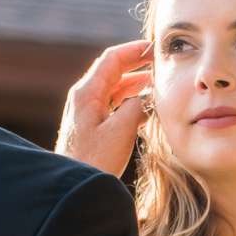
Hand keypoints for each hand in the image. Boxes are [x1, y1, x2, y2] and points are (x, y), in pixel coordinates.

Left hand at [55, 40, 154, 177]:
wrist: (75, 187)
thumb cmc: (93, 161)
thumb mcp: (120, 131)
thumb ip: (137, 107)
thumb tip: (148, 96)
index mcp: (87, 93)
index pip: (111, 59)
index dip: (134, 50)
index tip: (155, 48)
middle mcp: (84, 98)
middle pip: (113, 71)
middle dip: (137, 64)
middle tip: (160, 62)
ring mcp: (87, 112)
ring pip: (115, 89)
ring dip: (136, 84)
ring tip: (159, 83)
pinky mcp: (92, 127)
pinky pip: (114, 105)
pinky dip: (132, 102)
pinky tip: (148, 107)